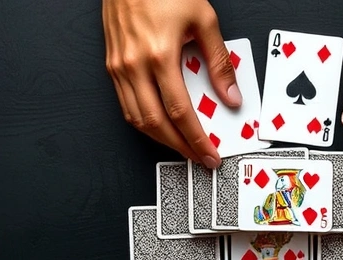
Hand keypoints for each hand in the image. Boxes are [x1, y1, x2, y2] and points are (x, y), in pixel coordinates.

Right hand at [102, 0, 240, 167]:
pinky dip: (144, 122)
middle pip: (156, 124)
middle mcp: (134, 66)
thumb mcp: (203, 19)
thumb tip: (230, 96)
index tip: (209, 154)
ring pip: (137, 119)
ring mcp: (119, 67)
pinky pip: (126, 105)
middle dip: (180, 147)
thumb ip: (219, 62)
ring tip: (183, 146)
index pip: (180, 112)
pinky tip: (160, 125)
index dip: (196, 139)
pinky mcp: (111, 65)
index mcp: (159, 55)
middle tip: (199, 158)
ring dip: (161, 139)